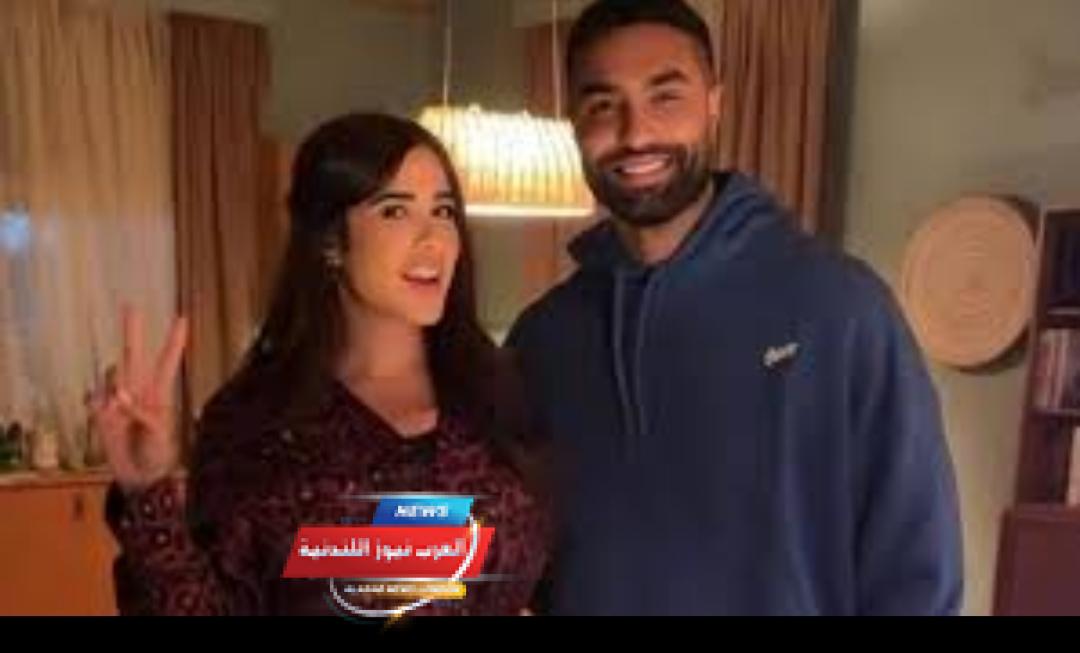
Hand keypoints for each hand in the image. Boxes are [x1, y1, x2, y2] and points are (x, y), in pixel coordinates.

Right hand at [87, 306, 187, 492]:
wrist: (140, 477)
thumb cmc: (158, 454)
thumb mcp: (159, 434)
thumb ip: (143, 413)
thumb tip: (120, 396)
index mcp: (159, 394)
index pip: (167, 362)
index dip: (174, 341)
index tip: (182, 318)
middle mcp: (138, 392)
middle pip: (134, 356)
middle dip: (132, 331)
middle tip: (130, 306)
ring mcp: (118, 401)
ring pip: (112, 375)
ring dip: (114, 383)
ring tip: (121, 406)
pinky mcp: (102, 414)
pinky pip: (96, 400)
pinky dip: (100, 404)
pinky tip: (107, 413)